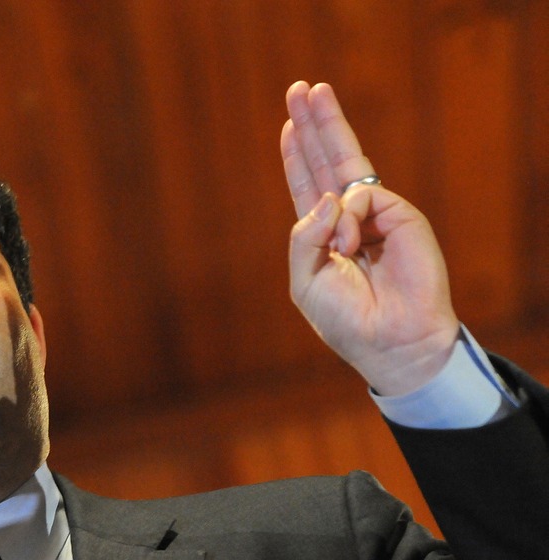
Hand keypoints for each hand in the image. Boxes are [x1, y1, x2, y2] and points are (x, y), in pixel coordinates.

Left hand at [281, 81, 458, 395]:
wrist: (390, 341)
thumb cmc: (345, 319)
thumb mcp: (305, 280)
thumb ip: (303, 237)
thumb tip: (329, 197)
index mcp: (323, 234)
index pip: (307, 184)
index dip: (297, 154)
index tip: (290, 124)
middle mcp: (349, 218)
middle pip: (328, 159)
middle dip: (315, 123)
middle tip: (302, 87)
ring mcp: (377, 214)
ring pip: (347, 168)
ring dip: (331, 167)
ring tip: (342, 246)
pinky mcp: (401, 216)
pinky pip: (363, 195)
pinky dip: (349, 218)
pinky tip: (351, 245)